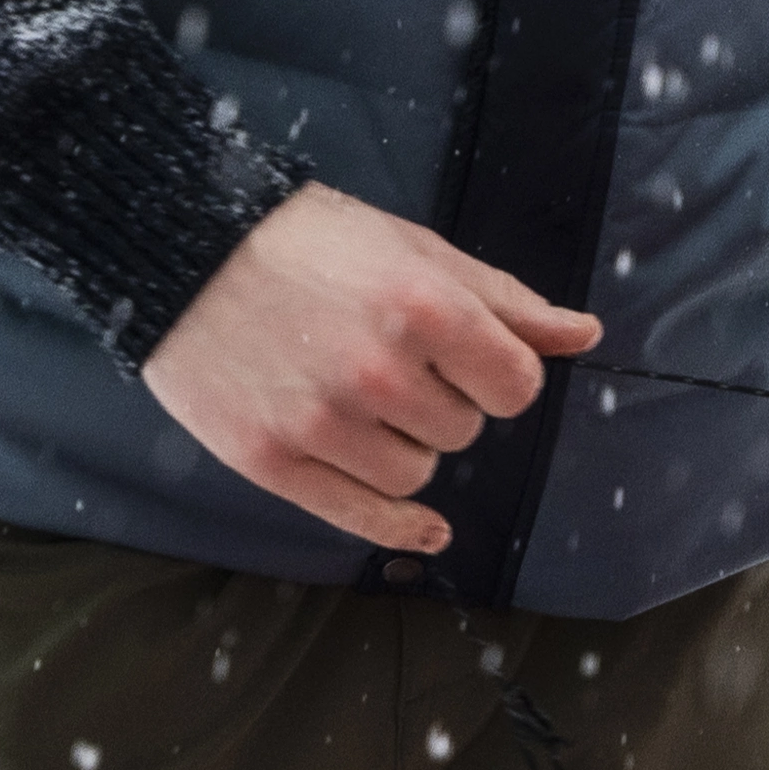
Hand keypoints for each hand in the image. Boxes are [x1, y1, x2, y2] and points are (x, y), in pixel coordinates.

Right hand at [144, 183, 600, 555]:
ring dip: (406, 447)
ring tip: (362, 399)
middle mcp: (379, 373)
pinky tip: (427, 529)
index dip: (496, 375)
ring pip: (417, 477)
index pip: (515, 388)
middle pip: (463, 432)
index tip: (466, 359)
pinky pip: (364, 519)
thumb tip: (585, 337)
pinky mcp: (274, 461)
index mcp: (424, 308)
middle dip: (442, 402)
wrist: (184, 249)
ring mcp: (323, 423)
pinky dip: (403, 527)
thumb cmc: (306, 240)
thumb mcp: (415, 250)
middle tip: (390, 362)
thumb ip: (504, 301)